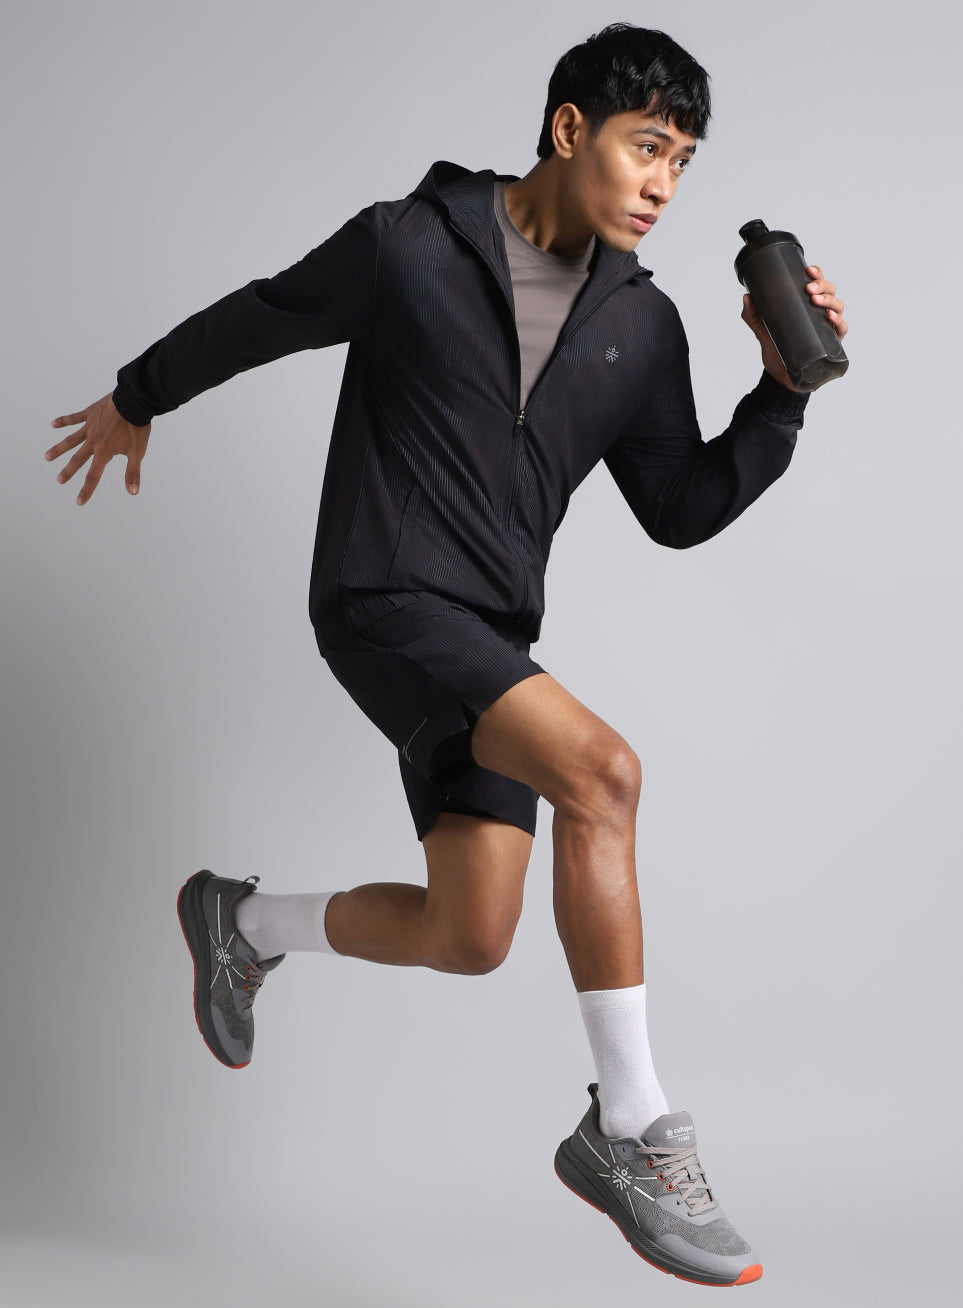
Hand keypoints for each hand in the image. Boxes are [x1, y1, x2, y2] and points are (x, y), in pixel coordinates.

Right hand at [46, 393, 150, 504]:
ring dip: (59, 449)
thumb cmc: (137, 428)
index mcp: (104, 452)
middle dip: (68, 471)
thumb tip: (133, 492)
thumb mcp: (138, 452)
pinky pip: (73, 418)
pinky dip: (63, 421)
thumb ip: (133, 472)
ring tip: (47, 457)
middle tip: (59, 480)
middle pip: (78, 459)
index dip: (87, 490)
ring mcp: (89, 426)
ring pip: (70, 440)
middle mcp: (93, 441)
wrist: (134, 402)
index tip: (79, 502)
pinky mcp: (89, 413)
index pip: (94, 476)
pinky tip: (53, 424)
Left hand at [742, 265, 848, 392]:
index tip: (809, 270)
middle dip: (822, 286)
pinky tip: (830, 317)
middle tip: (809, 289)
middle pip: (830, 291)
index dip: (817, 274)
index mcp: (807, 304)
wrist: (778, 375)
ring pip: (837, 306)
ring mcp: (827, 327)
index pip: (817, 283)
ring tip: (816, 300)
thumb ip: (753, 314)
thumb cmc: (775, 348)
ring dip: (829, 300)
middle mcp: (820, 312)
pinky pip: (842, 328)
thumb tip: (747, 296)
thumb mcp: (762, 329)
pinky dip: (838, 321)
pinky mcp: (832, 343)